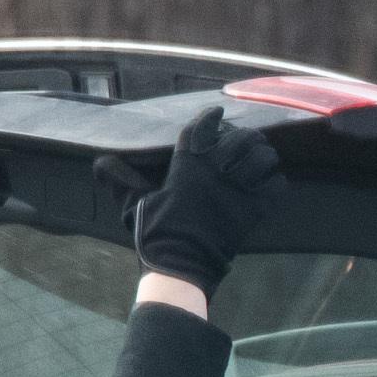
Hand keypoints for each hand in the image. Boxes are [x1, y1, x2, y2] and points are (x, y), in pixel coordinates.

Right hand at [100, 105, 283, 291]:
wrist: (180, 263)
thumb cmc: (155, 233)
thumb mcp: (133, 202)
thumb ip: (120, 179)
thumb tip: (100, 163)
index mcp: (186, 165)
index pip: (201, 128)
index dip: (210, 118)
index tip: (217, 113)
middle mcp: (214, 171)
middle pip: (240, 139)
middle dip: (248, 136)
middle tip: (251, 140)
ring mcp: (236, 189)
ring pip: (261, 158)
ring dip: (265, 155)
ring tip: (265, 158)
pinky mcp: (253, 210)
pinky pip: (275, 186)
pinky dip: (276, 181)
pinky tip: (273, 183)